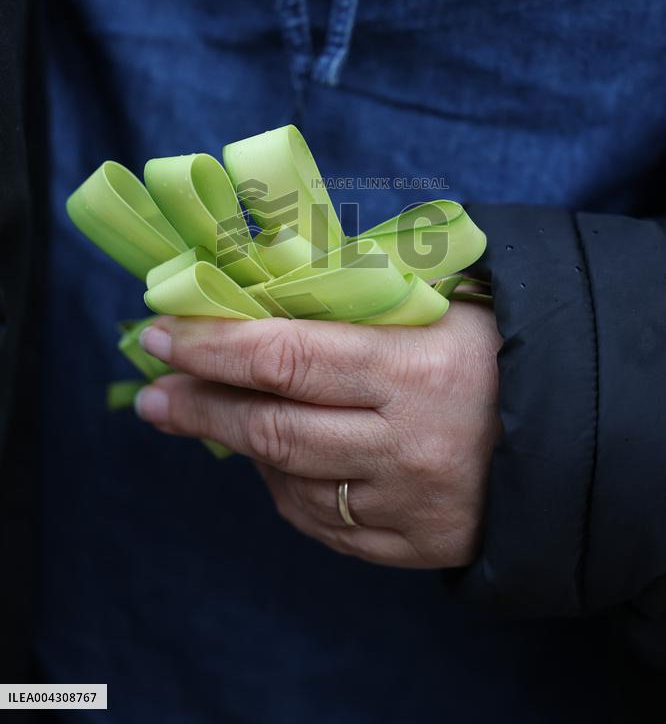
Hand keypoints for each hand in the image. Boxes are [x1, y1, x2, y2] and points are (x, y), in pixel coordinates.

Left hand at [135, 304, 501, 567]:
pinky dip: (287, 490)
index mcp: (412, 371)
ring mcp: (407, 506)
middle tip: (154, 391)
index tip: (161, 333)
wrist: (585, 434)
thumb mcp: (440, 305)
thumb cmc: (498, 351)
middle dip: (200, 406)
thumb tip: (266, 290)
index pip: (285, 357)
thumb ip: (358, 297)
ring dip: (242, 448)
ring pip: (288, 483)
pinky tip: (278, 463)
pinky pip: (322, 525)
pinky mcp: (413, 547)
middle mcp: (405, 446)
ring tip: (222, 417)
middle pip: (270, 430)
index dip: (212, 345)